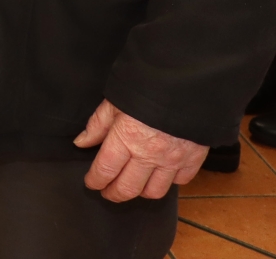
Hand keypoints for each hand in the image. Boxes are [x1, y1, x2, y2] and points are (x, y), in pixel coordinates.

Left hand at [75, 99, 208, 200]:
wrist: (186, 82)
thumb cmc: (146, 88)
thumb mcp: (114, 102)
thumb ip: (97, 125)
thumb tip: (81, 142)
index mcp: (126, 139)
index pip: (105, 171)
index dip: (95, 181)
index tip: (91, 182)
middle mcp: (149, 155)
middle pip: (128, 189)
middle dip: (114, 193)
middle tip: (107, 191)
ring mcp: (173, 160)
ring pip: (154, 192)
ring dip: (140, 192)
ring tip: (132, 185)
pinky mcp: (193, 159)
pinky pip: (179, 182)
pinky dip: (169, 182)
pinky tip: (160, 174)